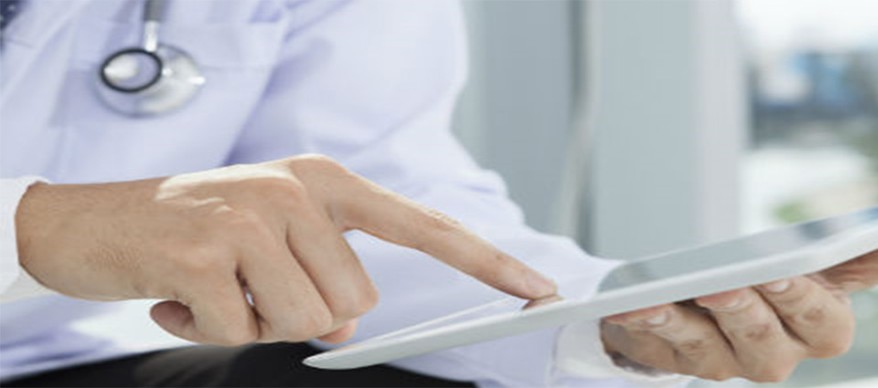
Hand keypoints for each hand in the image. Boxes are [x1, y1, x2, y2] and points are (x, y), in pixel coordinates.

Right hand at [15, 154, 557, 344]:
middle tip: (245, 287)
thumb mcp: (269, 241)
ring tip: (211, 287)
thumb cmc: (189, 232)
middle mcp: (296, 190)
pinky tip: (176, 298)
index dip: (485, 261)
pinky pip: (240, 333)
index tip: (536, 289)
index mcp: (324, 182)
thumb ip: (324, 275)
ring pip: (307, 322)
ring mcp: (250, 217)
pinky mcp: (205, 254)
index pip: (422, 225)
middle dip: (302, 314)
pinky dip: (205, 331)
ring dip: (254, 323)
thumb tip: (347, 325)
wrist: (82, 222)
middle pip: (355, 301)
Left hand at [601, 216, 877, 381]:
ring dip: (724, 314)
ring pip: (736, 341)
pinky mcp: (686, 362)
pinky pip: (672, 345)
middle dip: (791, 297)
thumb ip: (873, 246)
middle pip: (803, 323)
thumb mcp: (807, 259)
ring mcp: (739, 361)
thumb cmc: (754, 281)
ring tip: (708, 288)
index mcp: (830, 313)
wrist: (678, 314)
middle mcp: (792, 346)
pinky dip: (657, 324)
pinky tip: (640, 305)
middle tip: (774, 272)